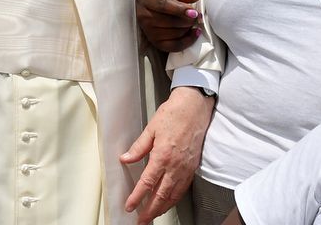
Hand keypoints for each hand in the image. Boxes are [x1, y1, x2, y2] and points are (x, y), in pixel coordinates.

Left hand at [121, 87, 213, 222]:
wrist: (195, 107)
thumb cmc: (173, 114)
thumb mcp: (151, 128)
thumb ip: (138, 147)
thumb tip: (125, 159)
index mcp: (162, 156)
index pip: (147, 183)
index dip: (137, 197)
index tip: (129, 206)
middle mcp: (175, 166)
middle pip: (161, 195)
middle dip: (150, 210)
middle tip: (141, 220)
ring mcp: (185, 168)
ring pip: (174, 195)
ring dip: (163, 207)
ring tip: (153, 215)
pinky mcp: (192, 167)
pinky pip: (183, 188)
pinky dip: (174, 198)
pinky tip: (169, 201)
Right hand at [136, 0, 202, 52]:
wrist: (149, 0)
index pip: (164, 6)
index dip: (181, 10)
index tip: (194, 12)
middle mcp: (144, 16)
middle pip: (171, 22)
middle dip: (189, 19)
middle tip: (197, 14)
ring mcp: (148, 31)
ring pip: (175, 34)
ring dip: (188, 28)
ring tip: (192, 20)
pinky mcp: (155, 42)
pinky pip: (174, 46)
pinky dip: (188, 41)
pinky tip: (195, 32)